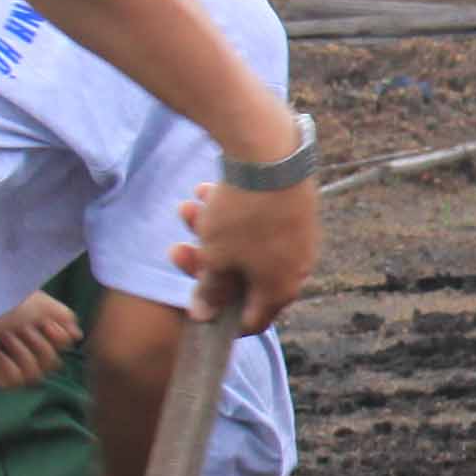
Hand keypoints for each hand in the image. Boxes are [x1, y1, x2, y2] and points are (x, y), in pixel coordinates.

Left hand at [0, 290, 81, 389]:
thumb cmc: (1, 299)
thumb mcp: (40, 303)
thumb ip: (63, 316)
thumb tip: (77, 335)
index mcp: (37, 330)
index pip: (61, 347)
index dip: (58, 338)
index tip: (47, 325)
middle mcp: (26, 347)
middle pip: (52, 363)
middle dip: (38, 344)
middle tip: (18, 329)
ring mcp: (9, 362)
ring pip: (34, 374)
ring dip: (21, 353)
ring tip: (3, 338)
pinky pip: (13, 381)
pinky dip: (8, 366)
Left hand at [176, 172, 318, 331]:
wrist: (272, 154)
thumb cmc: (242, 217)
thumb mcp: (216, 257)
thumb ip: (209, 289)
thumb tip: (203, 315)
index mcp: (280, 289)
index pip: (253, 321)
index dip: (221, 319)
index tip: (197, 306)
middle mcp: (296, 267)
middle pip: (243, 278)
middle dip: (206, 263)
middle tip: (177, 248)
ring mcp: (298, 236)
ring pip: (247, 245)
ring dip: (212, 232)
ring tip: (187, 208)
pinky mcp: (295, 208)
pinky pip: (259, 221)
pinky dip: (233, 213)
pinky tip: (208, 190)